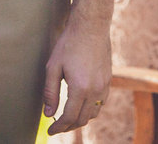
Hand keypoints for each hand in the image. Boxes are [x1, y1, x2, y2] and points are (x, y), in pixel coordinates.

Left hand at [42, 11, 111, 135]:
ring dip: (81, 120)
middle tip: (57, 127)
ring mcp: (104, 86)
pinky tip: (81, 105)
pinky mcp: (109, 81)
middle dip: (69, 126)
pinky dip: (90, 110)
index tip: (50, 131)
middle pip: (82, 119)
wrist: (91, 27)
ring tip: (68, 118)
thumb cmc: (69, 44)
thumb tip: (48, 114)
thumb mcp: (53, 66)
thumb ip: (50, 92)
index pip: (69, 117)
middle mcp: (95, 90)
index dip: (59, 127)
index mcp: (80, 88)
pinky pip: (101, 104)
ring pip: (93, 114)